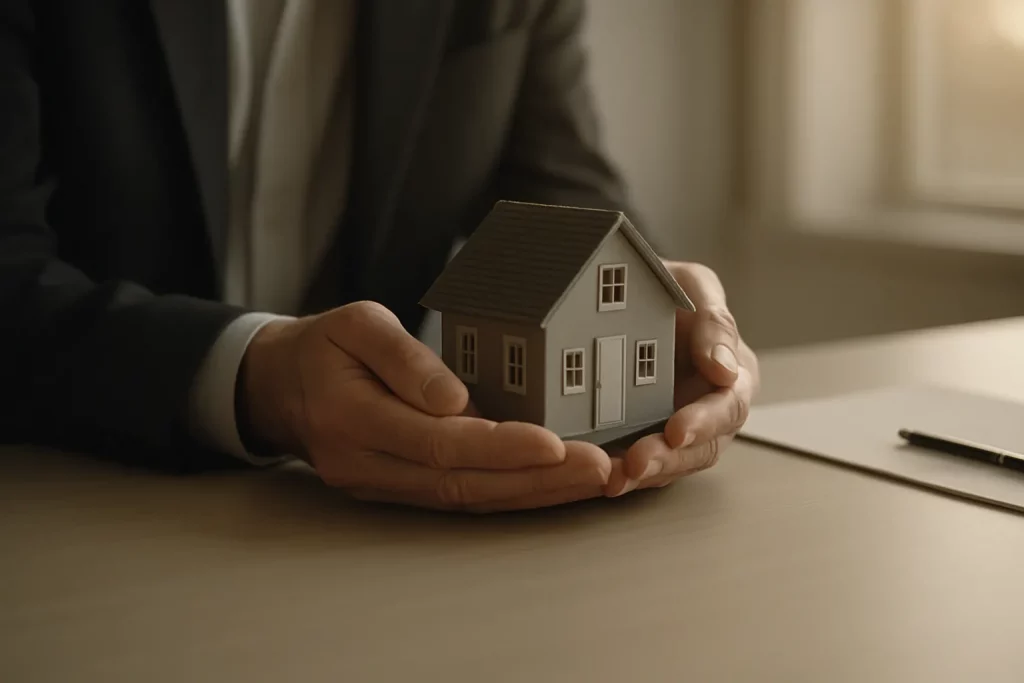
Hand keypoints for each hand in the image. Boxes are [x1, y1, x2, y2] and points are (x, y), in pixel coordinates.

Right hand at [238, 301, 610, 511]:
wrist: (277, 386)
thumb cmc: (322, 346)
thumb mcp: (354, 324)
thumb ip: (403, 357)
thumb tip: (456, 399)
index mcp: (353, 418)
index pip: (438, 443)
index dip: (501, 447)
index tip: (557, 443)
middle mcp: (367, 465)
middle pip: (462, 484)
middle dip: (536, 480)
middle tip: (599, 469)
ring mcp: (381, 484)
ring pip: (465, 500)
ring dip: (532, 493)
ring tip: (591, 480)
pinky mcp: (396, 488)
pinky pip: (458, 497)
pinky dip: (509, 492)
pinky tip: (551, 484)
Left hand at [605, 262, 759, 495]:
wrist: (628, 297)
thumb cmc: (670, 289)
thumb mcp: (696, 287)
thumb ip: (715, 322)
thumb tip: (726, 369)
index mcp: (734, 375)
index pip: (730, 406)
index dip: (705, 421)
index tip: (678, 429)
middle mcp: (712, 410)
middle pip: (701, 447)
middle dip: (670, 459)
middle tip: (637, 462)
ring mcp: (680, 429)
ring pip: (672, 464)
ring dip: (645, 474)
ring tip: (615, 479)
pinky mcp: (648, 440)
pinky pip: (642, 466)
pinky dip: (624, 474)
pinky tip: (602, 477)